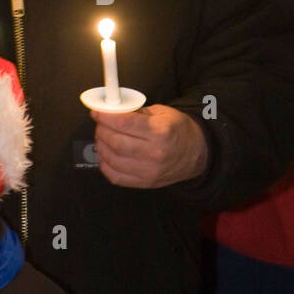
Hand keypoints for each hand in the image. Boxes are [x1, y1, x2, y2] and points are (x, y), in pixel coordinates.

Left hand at [90, 104, 207, 187]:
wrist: (197, 153)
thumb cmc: (178, 130)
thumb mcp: (163, 113)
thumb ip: (137, 111)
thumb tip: (113, 110)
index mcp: (160, 131)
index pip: (124, 123)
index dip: (105, 117)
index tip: (96, 112)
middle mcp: (155, 152)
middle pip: (115, 141)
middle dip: (101, 130)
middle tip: (99, 124)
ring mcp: (149, 170)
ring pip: (112, 159)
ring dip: (101, 146)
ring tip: (101, 138)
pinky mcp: (145, 182)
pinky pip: (116, 176)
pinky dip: (105, 165)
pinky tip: (105, 155)